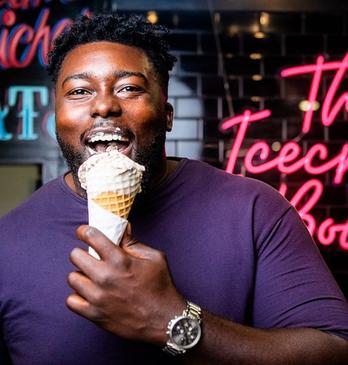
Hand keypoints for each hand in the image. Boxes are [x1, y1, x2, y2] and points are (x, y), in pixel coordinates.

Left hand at [66, 224, 185, 344]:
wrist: (165, 320)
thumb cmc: (161, 286)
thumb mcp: (154, 258)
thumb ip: (134, 243)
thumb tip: (122, 228)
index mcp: (119, 260)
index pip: (91, 236)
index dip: (85, 231)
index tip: (84, 232)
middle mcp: (105, 277)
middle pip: (75, 256)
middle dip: (82, 252)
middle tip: (90, 256)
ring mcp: (97, 297)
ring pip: (72, 277)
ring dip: (81, 274)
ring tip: (91, 276)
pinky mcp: (94, 315)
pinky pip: (71, 301)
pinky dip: (78, 296)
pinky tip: (89, 294)